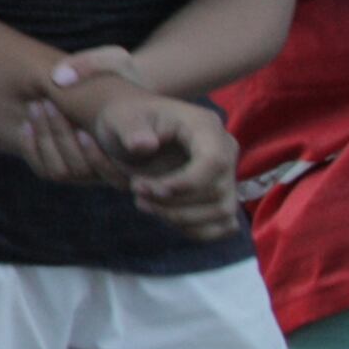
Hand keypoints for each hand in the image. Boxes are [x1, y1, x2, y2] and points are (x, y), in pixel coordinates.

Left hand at [63, 78, 242, 238]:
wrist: (129, 131)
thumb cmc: (127, 121)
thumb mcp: (120, 118)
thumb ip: (130, 130)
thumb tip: (144, 145)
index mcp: (205, 126)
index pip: (214, 161)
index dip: (184, 184)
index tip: (145, 188)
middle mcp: (224, 150)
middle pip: (217, 191)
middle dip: (173, 202)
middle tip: (136, 193)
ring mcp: (227, 175)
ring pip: (222, 212)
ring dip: (179, 218)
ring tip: (144, 203)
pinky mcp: (222, 197)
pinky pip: (223, 225)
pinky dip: (193, 229)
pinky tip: (164, 215)